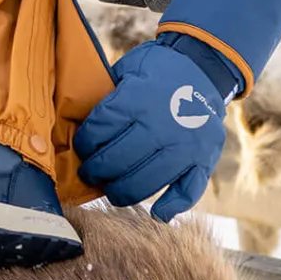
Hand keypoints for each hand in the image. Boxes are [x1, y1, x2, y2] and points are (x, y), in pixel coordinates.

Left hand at [73, 41, 226, 221]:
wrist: (203, 66)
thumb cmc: (155, 69)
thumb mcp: (127, 70)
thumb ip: (108, 95)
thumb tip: (76, 120)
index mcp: (137, 99)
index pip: (100, 129)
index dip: (85, 143)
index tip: (80, 148)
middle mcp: (161, 125)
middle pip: (119, 159)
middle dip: (97, 170)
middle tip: (88, 173)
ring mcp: (185, 146)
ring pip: (147, 181)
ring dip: (123, 191)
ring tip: (111, 190)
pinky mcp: (204, 160)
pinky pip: (188, 192)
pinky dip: (172, 206)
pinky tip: (156, 213)